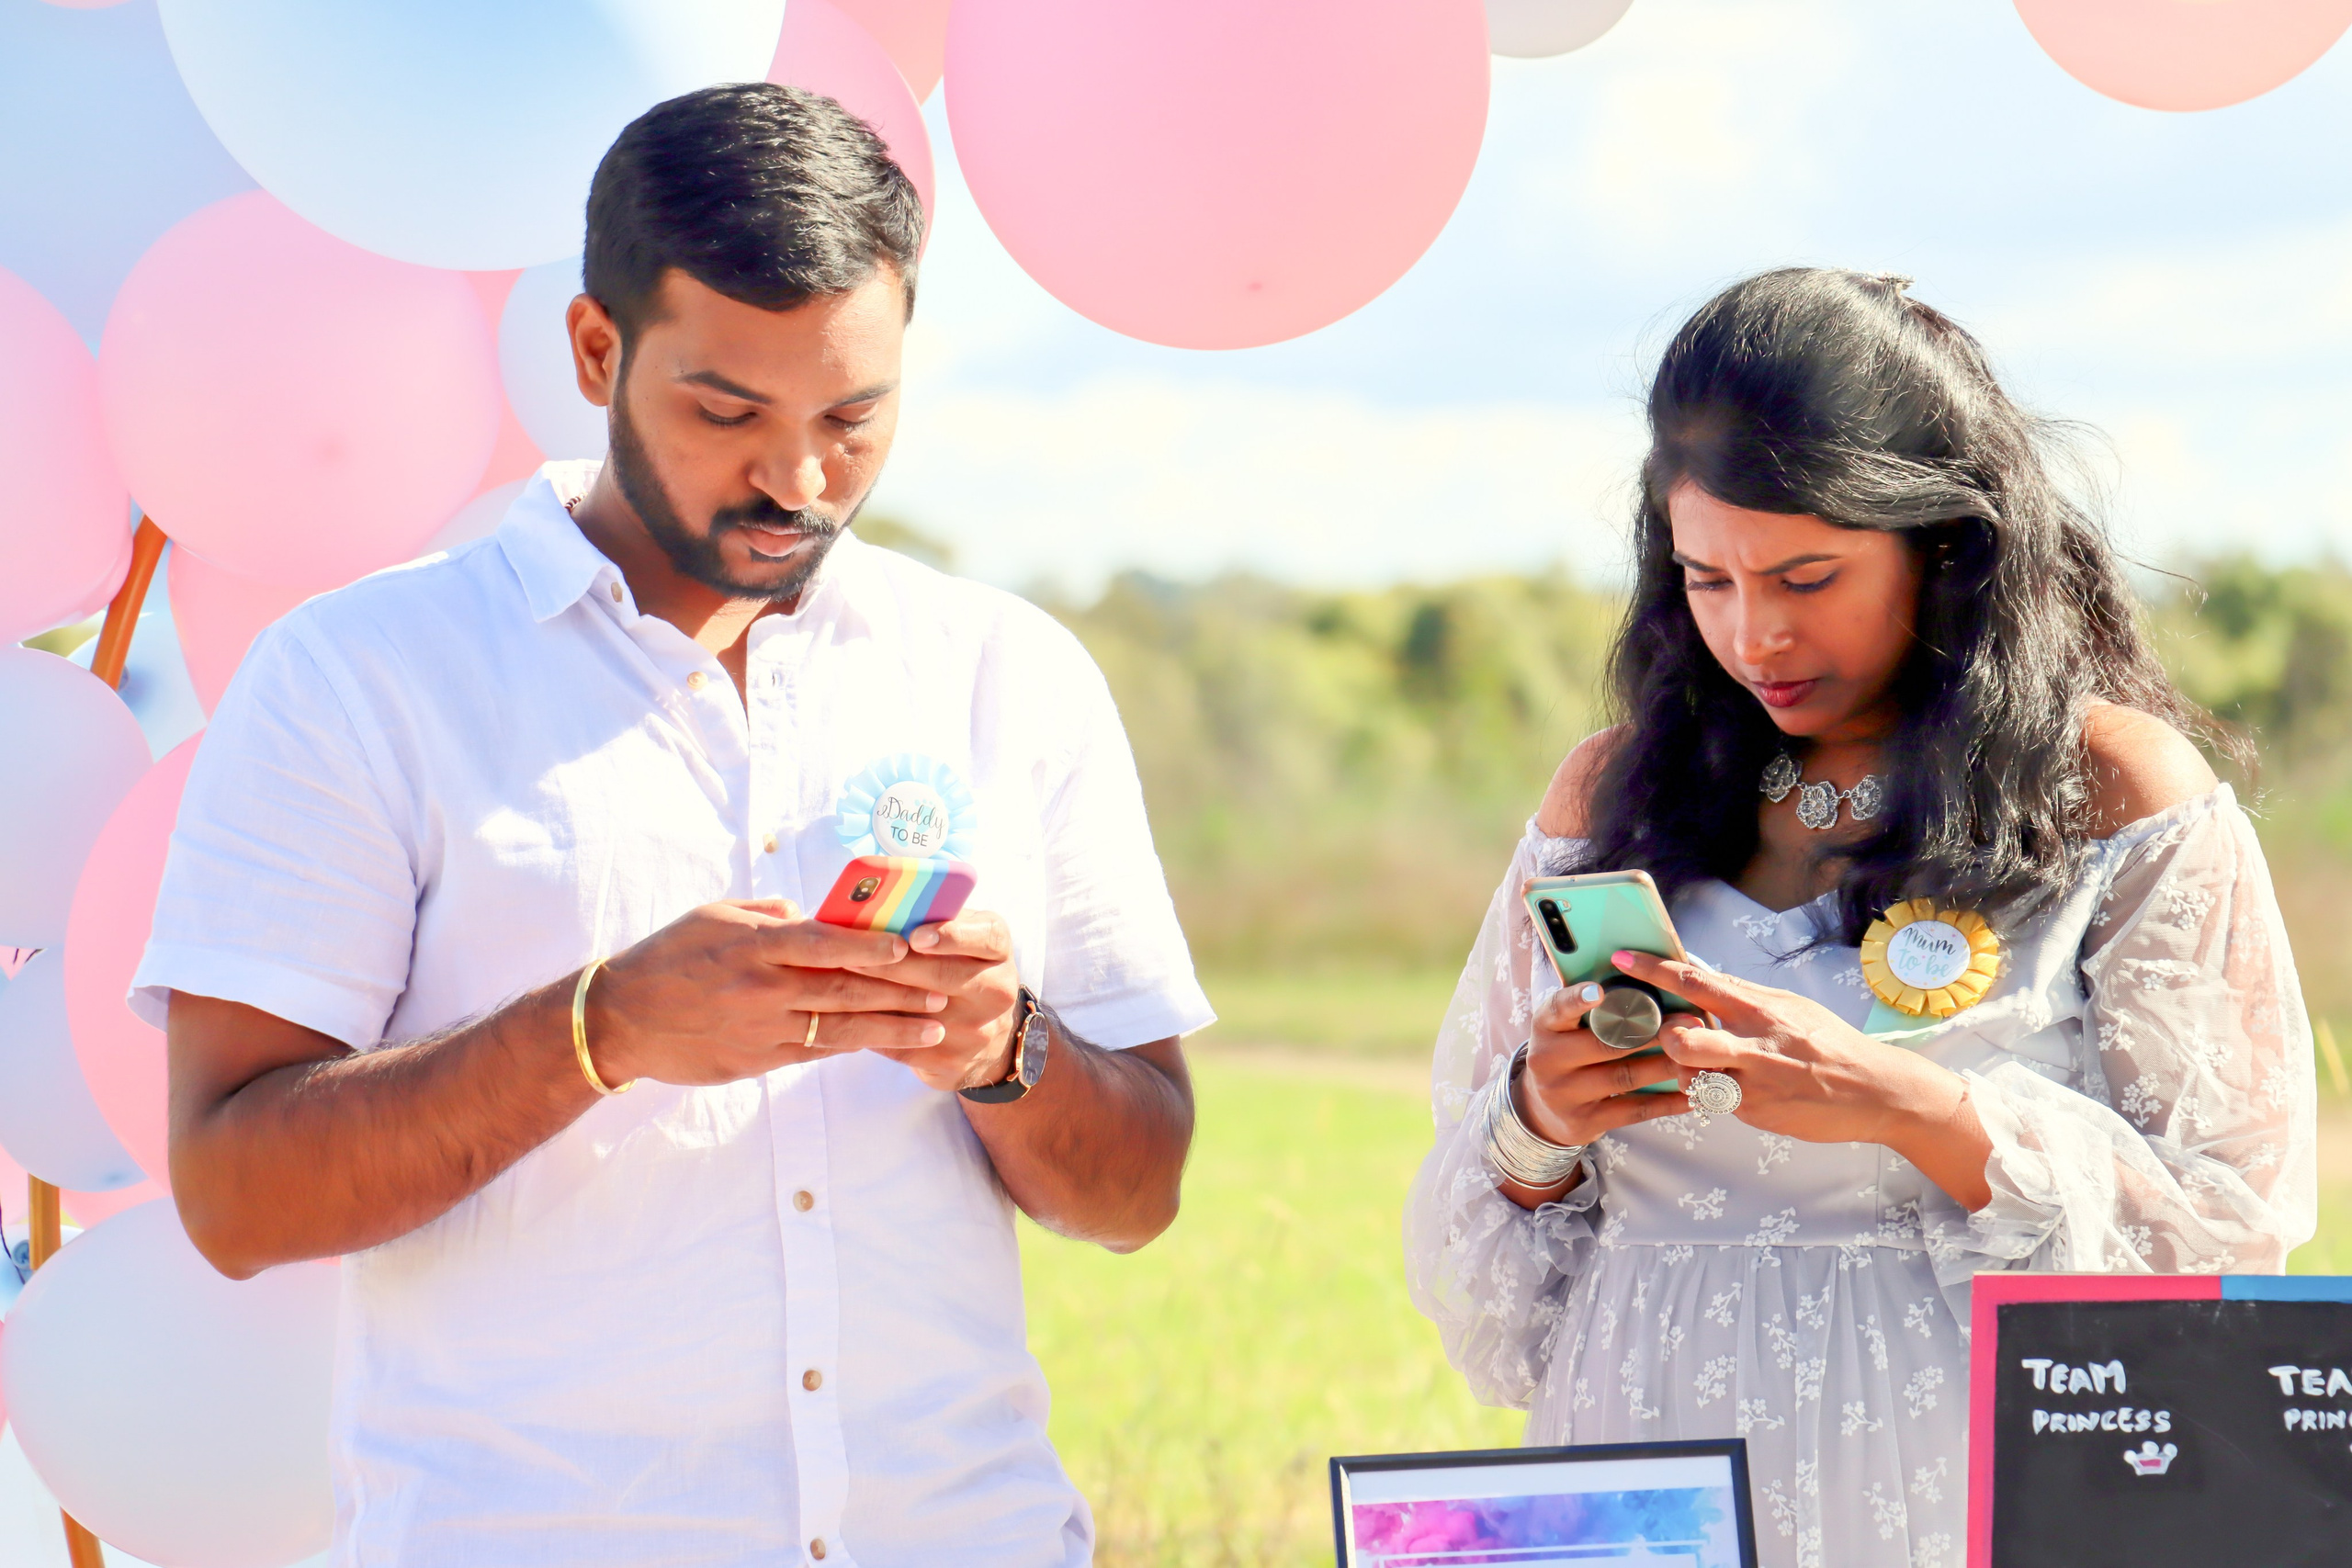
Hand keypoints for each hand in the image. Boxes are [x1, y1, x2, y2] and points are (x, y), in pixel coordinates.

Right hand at [587, 900, 946, 1086]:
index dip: (870, 945)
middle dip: (899, 991)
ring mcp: (762, 1028)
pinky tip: (885, 1043)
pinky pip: (815, 1052)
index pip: (823, 942)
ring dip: (891, 1028)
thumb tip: (809, 915)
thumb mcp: (711, 917)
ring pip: (840, 1028)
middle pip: (844, 988)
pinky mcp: (758, 1060)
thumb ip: (765, 915)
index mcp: (753, 946)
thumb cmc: (666, 958)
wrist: (620, 1021)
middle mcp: (762, 988)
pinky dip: (852, 1045)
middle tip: (942, 990)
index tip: (910, 946)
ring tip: (932, 1026)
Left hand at [850, 909, 1024, 1092]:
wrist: (991, 1040)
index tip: (916, 936)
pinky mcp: (954, 1061)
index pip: (985, 937)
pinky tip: (846, 1015)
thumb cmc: (960, 969)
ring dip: (875, 998)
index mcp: (998, 951)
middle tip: (850, 954)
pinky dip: (872, 1028)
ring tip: (840, 982)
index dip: (951, 936)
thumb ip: (935, 920)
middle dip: (892, 965)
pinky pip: (904, 1045)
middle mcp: (996, 989)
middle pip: (943, 975)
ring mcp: (978, 1030)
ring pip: (918, 1013)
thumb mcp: (962, 940)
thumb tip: (880, 903)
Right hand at [1517, 981, 1709, 1150]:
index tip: (1599, 990)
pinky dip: (1666, 1102)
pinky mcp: (1584, 1122)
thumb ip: (1596, 1009)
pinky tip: (1691, 1095)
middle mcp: (1547, 1060)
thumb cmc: (1568, 1052)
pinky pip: (1633, 1111)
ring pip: (1624, 1077)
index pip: (1557, 1008)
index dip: (1577, 1000)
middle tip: (1690, 1021)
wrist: (1545, 1108)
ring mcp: (1564, 1094)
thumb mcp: (1567, 1026)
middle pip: (1604, 1044)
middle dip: (1652, 1033)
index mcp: (1545, 1027)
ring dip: (1666, 1066)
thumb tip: (1648, 980)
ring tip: (1697, 1056)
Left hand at [1610, 949, 1969, 1148]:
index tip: (1621, 958)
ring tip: (1708, 1065)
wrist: (1875, 1091)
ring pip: (1688, 1075)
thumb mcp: (1790, 1007)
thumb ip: (1744, 994)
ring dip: (1685, 1069)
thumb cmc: (1828, 1043)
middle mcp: (1754, 1043)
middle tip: (1675, 1036)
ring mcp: (1753, 1082)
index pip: (1696, 981)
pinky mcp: (1755, 1113)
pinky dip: (1711, 1092)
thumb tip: (1700, 973)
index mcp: (1760, 1008)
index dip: (1653, 969)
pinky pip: (1711, 1100)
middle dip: (1666, 1038)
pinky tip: (1734, 1087)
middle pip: (1681, 1039)